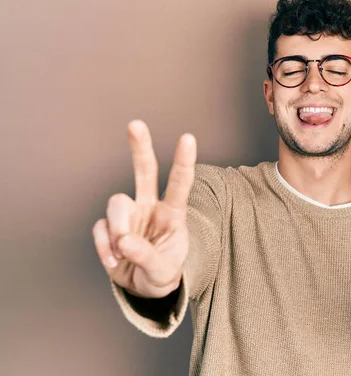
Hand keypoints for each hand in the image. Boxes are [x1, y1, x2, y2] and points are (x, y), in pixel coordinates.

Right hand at [93, 120, 196, 297]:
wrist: (144, 288)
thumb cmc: (162, 273)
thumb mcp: (163, 272)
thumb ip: (147, 256)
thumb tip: (124, 240)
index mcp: (173, 213)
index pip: (180, 184)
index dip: (183, 161)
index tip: (188, 138)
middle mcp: (150, 207)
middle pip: (144, 172)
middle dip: (140, 148)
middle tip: (135, 124)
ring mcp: (129, 215)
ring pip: (116, 203)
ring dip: (118, 228)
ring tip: (122, 253)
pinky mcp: (108, 228)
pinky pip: (100, 229)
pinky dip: (104, 247)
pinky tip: (114, 262)